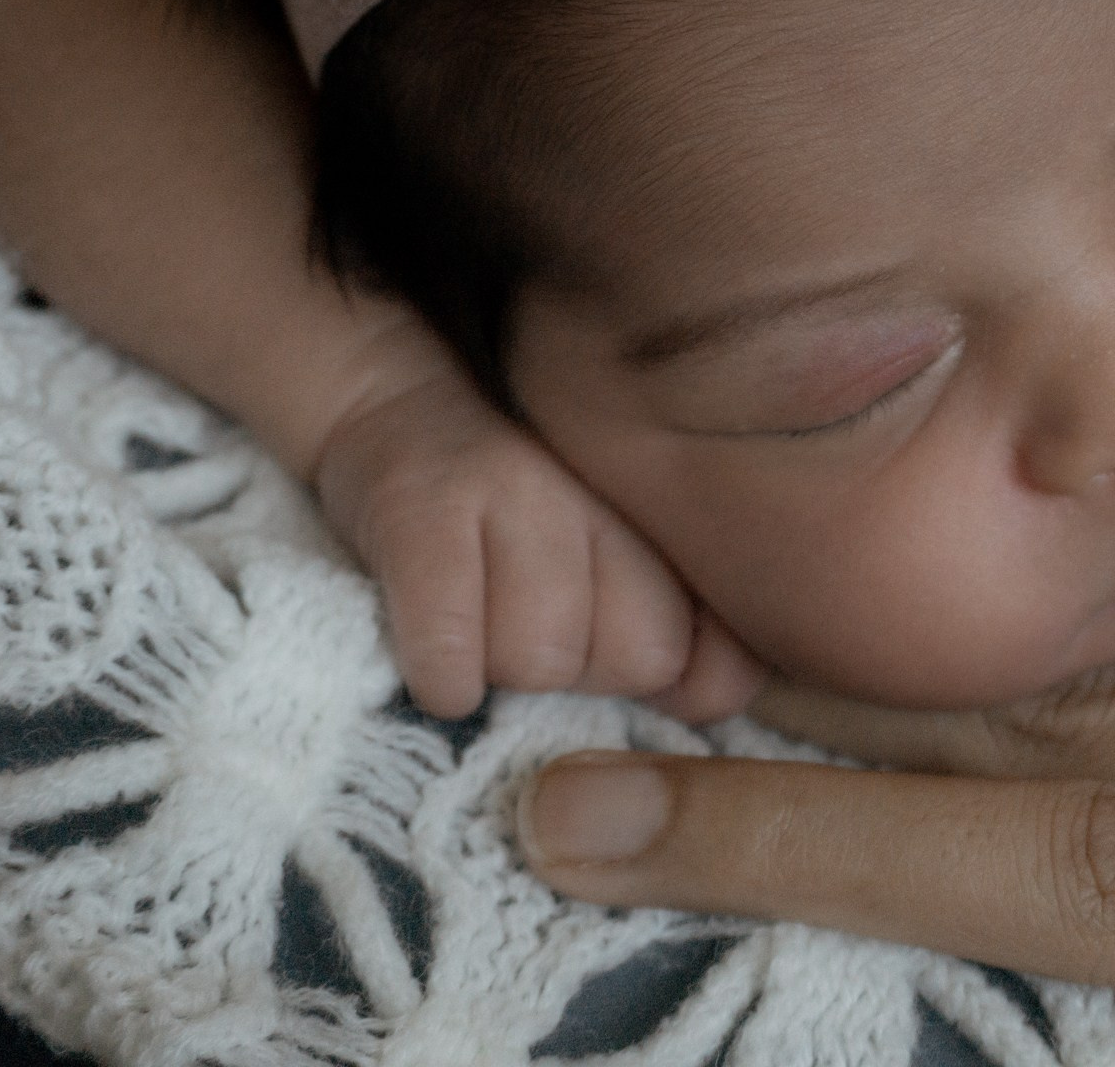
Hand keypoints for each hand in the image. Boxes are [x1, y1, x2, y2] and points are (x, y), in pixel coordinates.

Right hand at [314, 363, 763, 720]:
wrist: (390, 413)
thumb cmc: (518, 533)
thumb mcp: (620, 575)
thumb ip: (696, 645)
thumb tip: (707, 700)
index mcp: (670, 516)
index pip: (724, 656)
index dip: (665, 684)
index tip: (607, 652)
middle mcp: (609, 489)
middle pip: (641, 659)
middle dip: (585, 675)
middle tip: (532, 629)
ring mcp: (519, 487)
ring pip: (541, 661)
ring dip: (499, 675)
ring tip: (476, 623)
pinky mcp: (423, 508)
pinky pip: (451, 659)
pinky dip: (439, 679)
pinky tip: (433, 650)